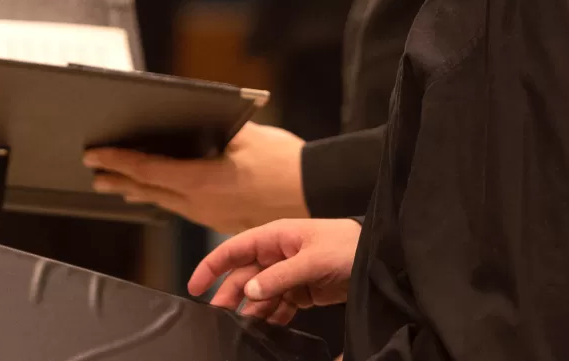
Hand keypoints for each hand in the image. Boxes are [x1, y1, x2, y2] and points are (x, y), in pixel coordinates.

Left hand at [83, 122, 307, 233]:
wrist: (311, 193)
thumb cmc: (283, 163)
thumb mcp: (249, 135)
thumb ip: (218, 127)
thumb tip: (196, 118)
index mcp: (202, 180)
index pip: (149, 169)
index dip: (119, 160)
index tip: (96, 153)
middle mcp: (199, 203)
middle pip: (148, 191)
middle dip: (119, 178)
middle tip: (94, 170)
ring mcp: (208, 215)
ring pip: (163, 202)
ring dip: (136, 191)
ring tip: (115, 185)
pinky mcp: (219, 220)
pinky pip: (181, 208)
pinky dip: (160, 197)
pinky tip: (156, 195)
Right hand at [187, 218, 360, 324]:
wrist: (375, 257)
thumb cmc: (344, 246)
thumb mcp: (311, 260)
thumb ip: (279, 277)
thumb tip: (248, 293)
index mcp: (276, 237)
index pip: (235, 249)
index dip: (212, 266)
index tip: (194, 287)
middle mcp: (277, 254)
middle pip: (244, 278)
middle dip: (229, 297)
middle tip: (219, 321)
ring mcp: (288, 273)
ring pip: (259, 296)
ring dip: (251, 312)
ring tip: (243, 331)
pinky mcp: (301, 291)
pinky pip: (277, 306)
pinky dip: (271, 319)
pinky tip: (267, 332)